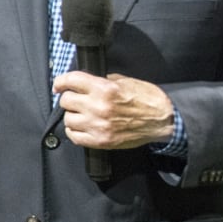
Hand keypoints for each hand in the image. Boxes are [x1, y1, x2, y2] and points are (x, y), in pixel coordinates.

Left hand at [54, 71, 175, 149]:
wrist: (163, 121)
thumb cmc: (147, 99)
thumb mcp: (125, 82)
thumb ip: (102, 80)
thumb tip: (84, 82)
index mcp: (105, 88)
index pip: (71, 81)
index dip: (61, 81)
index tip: (59, 85)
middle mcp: (99, 106)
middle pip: (66, 101)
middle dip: (69, 98)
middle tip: (76, 100)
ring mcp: (98, 125)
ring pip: (68, 119)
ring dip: (72, 115)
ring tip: (81, 114)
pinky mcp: (101, 141)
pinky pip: (74, 136)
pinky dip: (74, 131)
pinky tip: (81, 127)